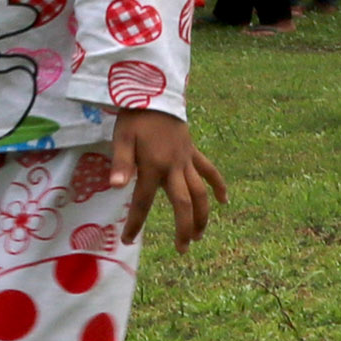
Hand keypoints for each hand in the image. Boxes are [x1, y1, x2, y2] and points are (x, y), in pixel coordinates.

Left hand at [110, 109, 223, 249]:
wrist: (154, 91)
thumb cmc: (134, 116)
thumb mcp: (122, 138)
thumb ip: (120, 163)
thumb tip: (116, 186)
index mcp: (153, 166)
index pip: (143, 202)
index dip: (136, 223)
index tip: (128, 240)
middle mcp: (173, 167)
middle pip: (183, 204)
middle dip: (183, 228)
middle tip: (182, 249)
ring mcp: (186, 160)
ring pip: (200, 192)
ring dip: (202, 215)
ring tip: (200, 235)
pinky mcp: (193, 151)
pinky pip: (209, 171)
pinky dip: (218, 185)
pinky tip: (224, 201)